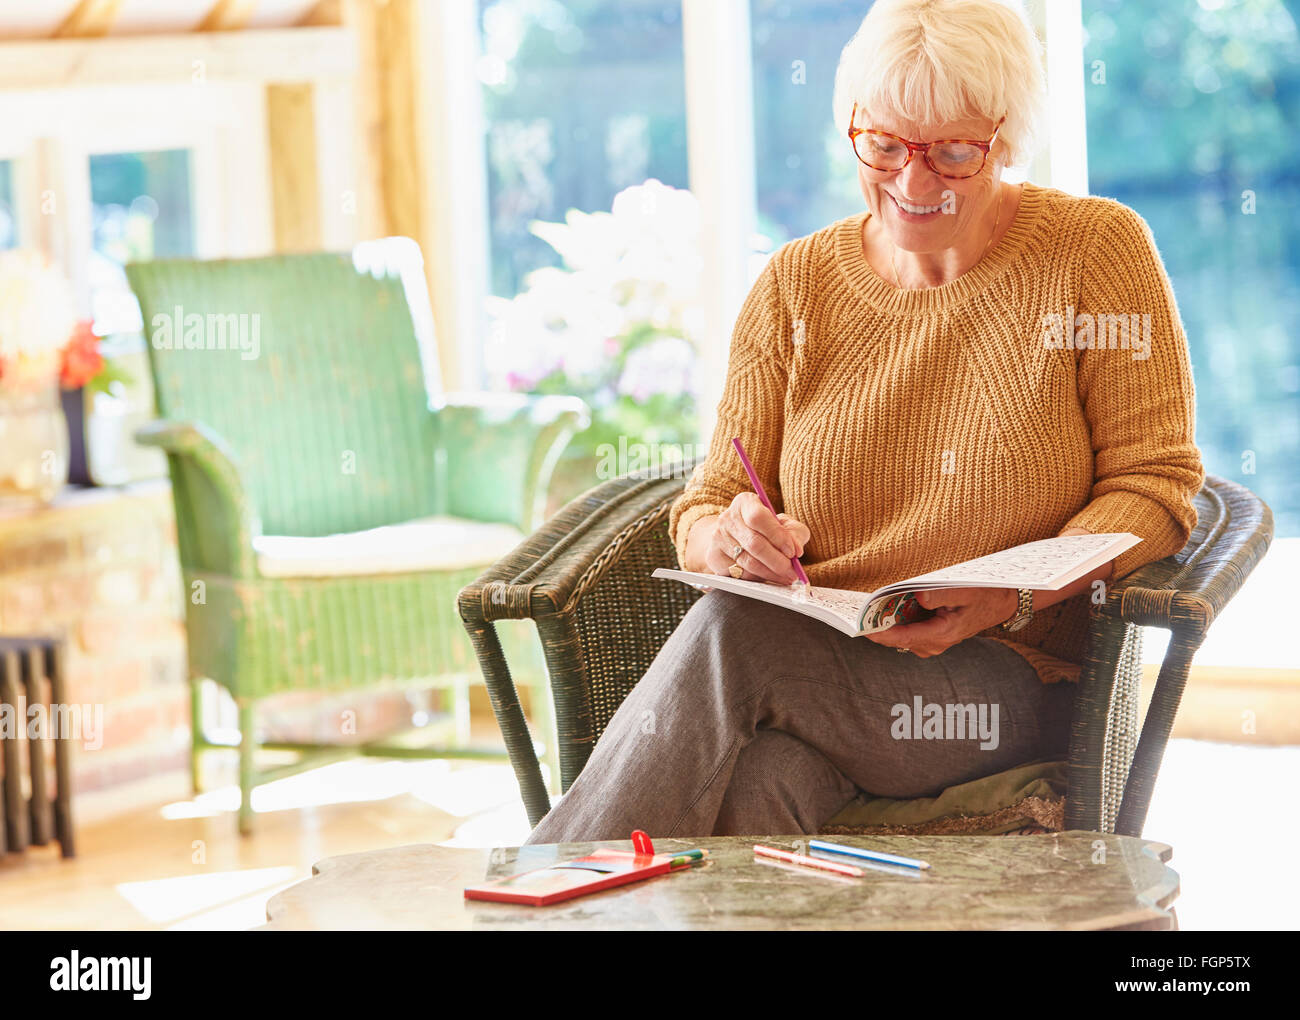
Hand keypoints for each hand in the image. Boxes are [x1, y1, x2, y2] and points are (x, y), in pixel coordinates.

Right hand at [704, 492, 810, 583]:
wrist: (733, 537)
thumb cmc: (765, 530)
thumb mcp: (784, 524)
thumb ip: (794, 533)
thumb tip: (796, 550)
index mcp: (745, 502)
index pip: (758, 517)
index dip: (778, 536)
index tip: (794, 552)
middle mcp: (727, 518)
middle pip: (754, 543)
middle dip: (778, 561)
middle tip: (793, 572)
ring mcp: (718, 538)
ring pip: (748, 562)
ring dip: (771, 573)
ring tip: (786, 578)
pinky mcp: (714, 557)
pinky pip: (740, 573)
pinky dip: (759, 579)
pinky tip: (770, 578)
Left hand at [866, 587, 1019, 657]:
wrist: (1000, 603)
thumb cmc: (983, 595)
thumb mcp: (965, 590)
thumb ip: (941, 594)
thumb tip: (918, 597)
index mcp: (941, 634)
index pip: (901, 637)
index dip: (878, 633)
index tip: (859, 626)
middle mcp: (934, 644)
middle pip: (896, 638)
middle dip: (878, 625)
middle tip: (858, 610)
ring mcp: (932, 643)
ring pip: (900, 635)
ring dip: (886, 623)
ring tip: (869, 607)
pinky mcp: (931, 638)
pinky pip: (907, 632)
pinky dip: (897, 621)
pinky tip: (888, 608)